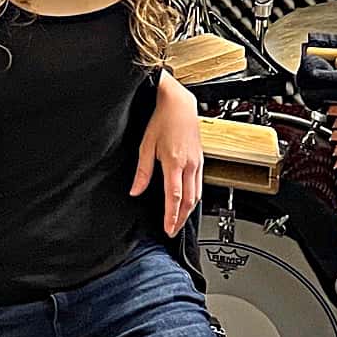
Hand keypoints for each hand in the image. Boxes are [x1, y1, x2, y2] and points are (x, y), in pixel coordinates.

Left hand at [131, 72, 202, 235]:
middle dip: (181, 219)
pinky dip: (194, 198)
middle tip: (172, 231)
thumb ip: (142, 172)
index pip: (174, 197)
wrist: (179, 104)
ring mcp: (197, 162)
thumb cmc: (162, 121)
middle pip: (188, 200)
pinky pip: (199, 184)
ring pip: (196, 194)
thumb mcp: (146, 146)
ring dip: (188, 211)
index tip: (168, 229)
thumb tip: (135, 191)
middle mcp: (189, 165)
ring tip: (179, 221)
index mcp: (174, 162)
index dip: (171, 216)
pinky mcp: (200, 160)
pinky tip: (187, 202)